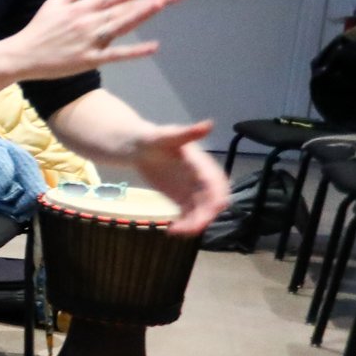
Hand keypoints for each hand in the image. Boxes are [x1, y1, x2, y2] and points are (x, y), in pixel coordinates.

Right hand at [4, 0, 184, 79]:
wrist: (21, 55)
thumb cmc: (38, 29)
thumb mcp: (55, 3)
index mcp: (83, 7)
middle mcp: (89, 20)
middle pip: (127, 6)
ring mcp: (90, 40)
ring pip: (122, 24)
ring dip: (144, 13)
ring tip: (164, 3)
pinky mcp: (89, 59)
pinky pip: (115, 54)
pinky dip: (134, 51)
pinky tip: (153, 47)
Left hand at [121, 120, 230, 236]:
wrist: (137, 148)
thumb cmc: (153, 138)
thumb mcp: (166, 136)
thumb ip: (186, 133)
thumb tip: (209, 124)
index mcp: (203, 165)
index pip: (217, 183)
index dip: (218, 197)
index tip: (214, 209)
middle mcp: (202, 180)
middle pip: (212, 202)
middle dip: (205, 216)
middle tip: (189, 228)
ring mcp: (193, 191)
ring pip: (201, 212)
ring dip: (193, 224)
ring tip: (175, 231)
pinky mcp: (182, 199)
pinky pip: (189, 215)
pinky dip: (185, 224)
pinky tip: (172, 230)